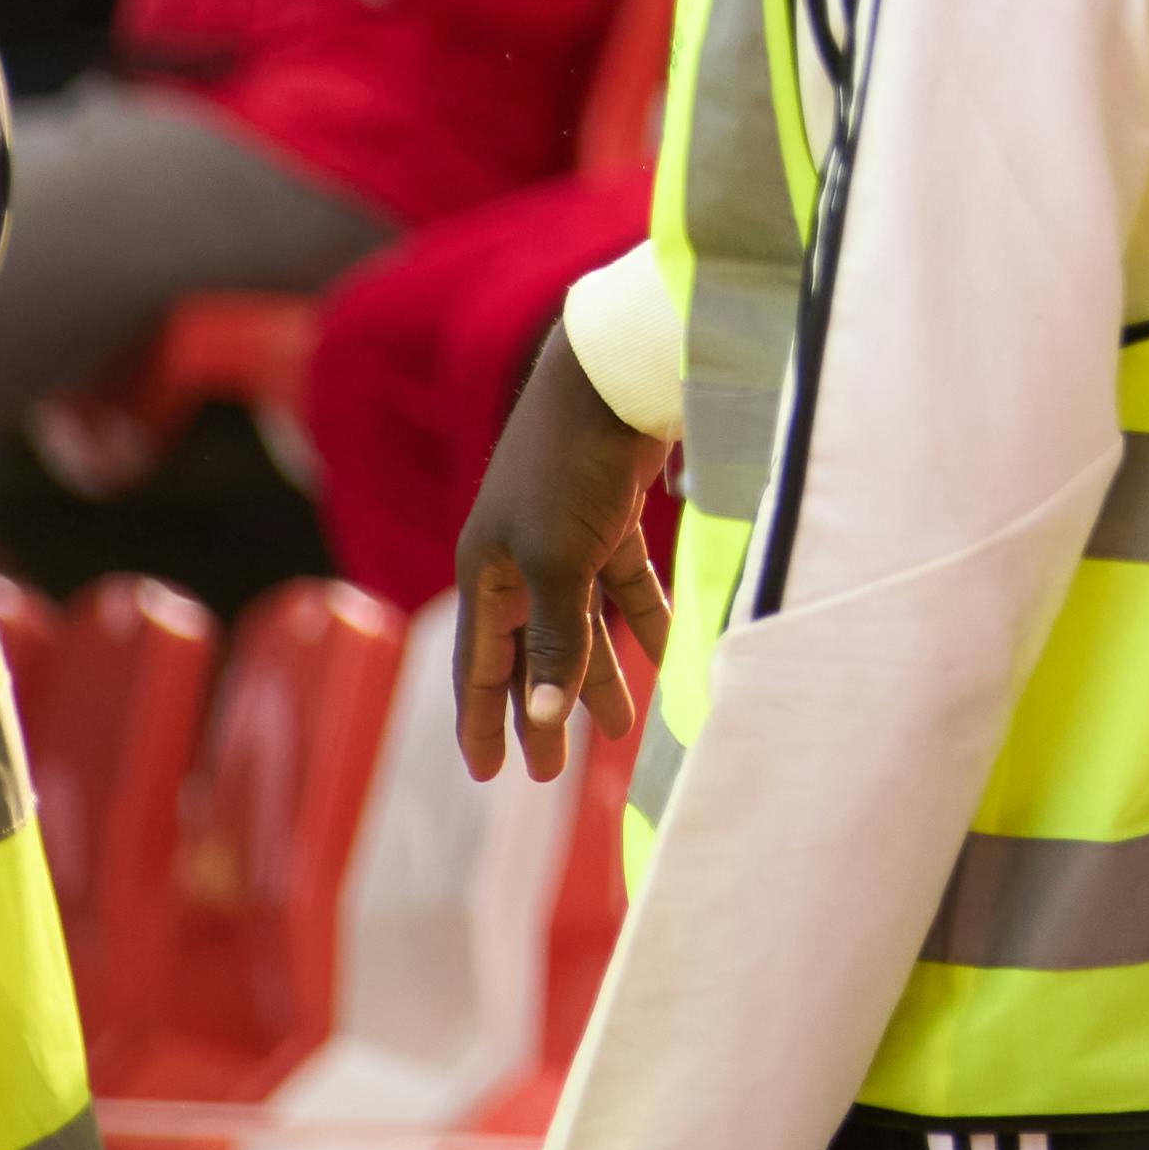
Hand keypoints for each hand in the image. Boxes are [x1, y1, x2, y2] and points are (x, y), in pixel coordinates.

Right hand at [452, 328, 674, 783]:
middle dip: (540, 710)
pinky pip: (623, 585)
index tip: (487, 773)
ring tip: (621, 727)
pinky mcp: (612, 517)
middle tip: (549, 774)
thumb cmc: (572, 466)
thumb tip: (543, 719)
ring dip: (597, 674)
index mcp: (485, 571)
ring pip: (580, 623)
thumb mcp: (559, 561)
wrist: (615, 375)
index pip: (479, 664)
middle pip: (528, 651)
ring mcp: (566, 536)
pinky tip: (669, 654)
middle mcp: (518, 557)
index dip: (483, 719)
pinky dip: (643, 619)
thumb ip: (556, 640)